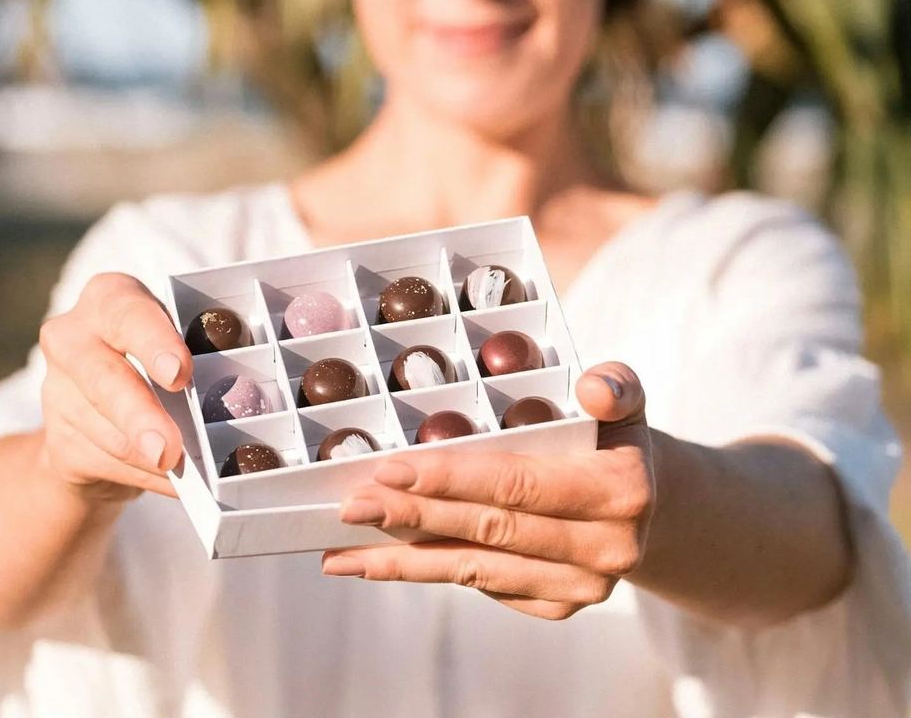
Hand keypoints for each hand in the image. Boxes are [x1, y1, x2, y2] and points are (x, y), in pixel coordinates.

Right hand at [38, 273, 192, 500]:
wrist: (101, 414)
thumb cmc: (156, 364)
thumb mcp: (177, 344)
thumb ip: (200, 359)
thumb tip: (240, 404)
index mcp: (110, 299)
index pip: (128, 313)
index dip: (153, 342)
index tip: (178, 372)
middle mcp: (73, 337)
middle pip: (103, 376)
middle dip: (139, 414)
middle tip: (168, 447)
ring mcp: (57, 391)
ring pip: (107, 432)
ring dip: (152, 459)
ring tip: (188, 470)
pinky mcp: (58, 441)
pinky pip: (107, 464)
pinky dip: (148, 477)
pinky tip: (174, 482)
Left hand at [322, 363, 654, 619]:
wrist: (649, 508)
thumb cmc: (615, 442)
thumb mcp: (626, 402)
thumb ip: (615, 385)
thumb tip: (591, 388)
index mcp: (619, 491)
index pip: (519, 484)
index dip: (452, 478)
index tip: (390, 468)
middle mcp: (605, 550)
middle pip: (489, 531)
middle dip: (413, 518)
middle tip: (351, 507)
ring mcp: (583, 587)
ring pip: (477, 572)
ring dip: (404, 562)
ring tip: (341, 554)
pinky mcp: (560, 606)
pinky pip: (484, 588)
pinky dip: (429, 575)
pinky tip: (380, 564)